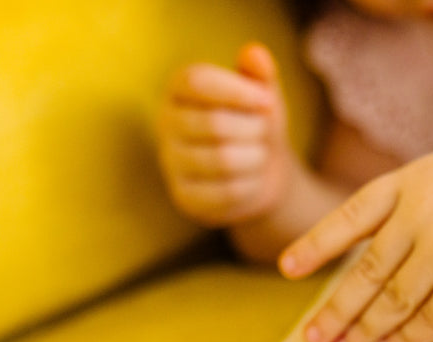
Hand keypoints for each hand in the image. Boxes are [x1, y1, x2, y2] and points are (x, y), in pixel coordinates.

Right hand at [157, 43, 292, 226]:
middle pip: (215, 124)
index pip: (197, 81)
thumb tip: (256, 54)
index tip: (267, 101)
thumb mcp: (263, 97)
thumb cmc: (256, 126)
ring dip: (256, 158)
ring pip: (223, 160)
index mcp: (178, 89)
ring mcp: (171, 163)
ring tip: (259, 155)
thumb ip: (260, 74)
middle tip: (264, 133)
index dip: (237, 90)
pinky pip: (227, 192)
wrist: (260, 175)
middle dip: (253, 129)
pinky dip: (251, 185)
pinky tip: (252, 180)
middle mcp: (165, 123)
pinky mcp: (184, 197)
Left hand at [279, 142, 432, 341]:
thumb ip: (418, 210)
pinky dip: (403, 339)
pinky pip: (427, 320)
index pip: (351, 215)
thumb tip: (380, 272)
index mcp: (414, 179)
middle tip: (313, 337)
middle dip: (335, 310)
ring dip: (363, 332)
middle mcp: (422, 211)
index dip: (316, 243)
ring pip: (390, 301)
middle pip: (363, 271)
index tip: (288, 268)